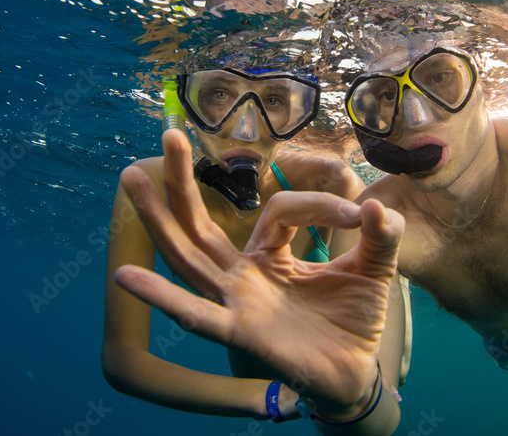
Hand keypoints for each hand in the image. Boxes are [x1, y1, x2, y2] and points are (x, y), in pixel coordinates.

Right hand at [114, 129, 403, 416]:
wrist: (356, 372)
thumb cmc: (354, 320)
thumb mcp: (373, 269)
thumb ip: (381, 236)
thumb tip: (378, 206)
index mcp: (271, 254)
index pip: (280, 209)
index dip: (320, 204)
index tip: (360, 217)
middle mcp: (243, 274)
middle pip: (202, 222)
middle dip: (183, 180)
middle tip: (168, 135)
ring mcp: (236, 301)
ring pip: (188, 255)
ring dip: (159, 217)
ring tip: (129, 178)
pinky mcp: (239, 331)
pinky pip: (197, 315)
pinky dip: (162, 297)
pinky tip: (126, 277)